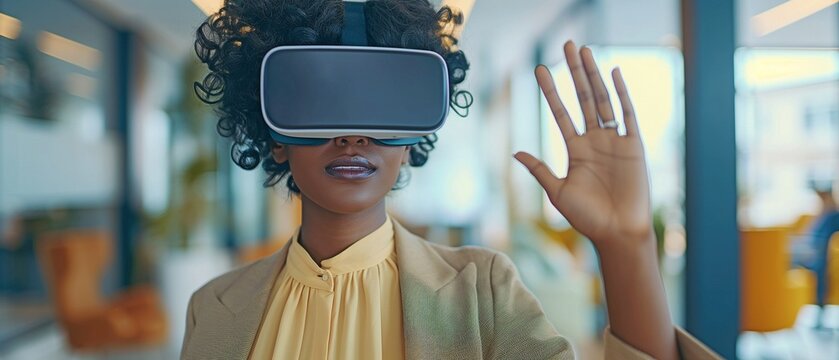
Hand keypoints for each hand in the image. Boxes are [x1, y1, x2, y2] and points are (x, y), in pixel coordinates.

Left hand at [514, 41, 652, 250]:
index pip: (561, 112)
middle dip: (575, 72)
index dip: (551, 91)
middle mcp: (595, 140)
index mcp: (576, 150)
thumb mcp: (558, 192)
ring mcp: (615, 141)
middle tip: (567, 45)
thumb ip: (539, 169)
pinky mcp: (633, 146)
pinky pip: (627, 115)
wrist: (618, 233)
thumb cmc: (588, 218)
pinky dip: (621, 94)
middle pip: (583, 98)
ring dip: (594, 75)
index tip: (539, 70)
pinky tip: (613, 74)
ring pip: (602, 100)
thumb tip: (515, 151)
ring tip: (585, 51)